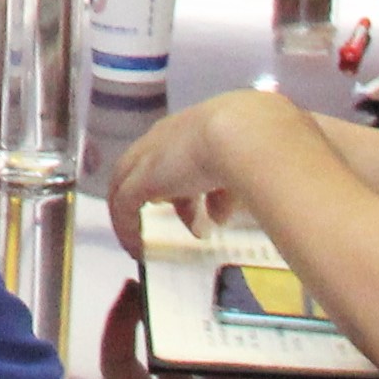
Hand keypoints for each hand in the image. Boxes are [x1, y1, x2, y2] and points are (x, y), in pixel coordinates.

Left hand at [106, 95, 262, 250]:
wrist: (241, 134)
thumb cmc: (254, 145)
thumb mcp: (243, 170)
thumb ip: (226, 194)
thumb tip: (217, 216)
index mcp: (190, 129)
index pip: (177, 157)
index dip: (184, 186)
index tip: (196, 210)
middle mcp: (164, 138)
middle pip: (148, 170)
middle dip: (159, 198)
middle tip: (168, 224)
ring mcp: (148, 157)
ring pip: (125, 184)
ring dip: (134, 213)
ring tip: (142, 241)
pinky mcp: (140, 179)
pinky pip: (123, 206)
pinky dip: (127, 227)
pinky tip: (137, 249)